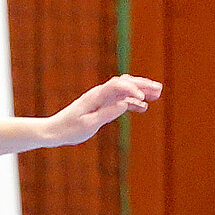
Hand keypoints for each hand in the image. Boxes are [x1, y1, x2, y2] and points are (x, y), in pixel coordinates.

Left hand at [43, 74, 162, 146]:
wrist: (54, 131)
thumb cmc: (69, 129)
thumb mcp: (89, 124)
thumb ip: (107, 113)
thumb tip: (125, 103)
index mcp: (95, 96)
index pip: (117, 85)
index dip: (131, 89)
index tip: (142, 98)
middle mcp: (99, 94)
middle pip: (124, 83)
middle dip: (142, 85)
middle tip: (159, 89)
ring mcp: (101, 99)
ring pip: (124, 90)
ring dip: (140, 91)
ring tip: (157, 94)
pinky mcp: (101, 106)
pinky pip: (119, 100)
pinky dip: (132, 102)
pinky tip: (143, 107)